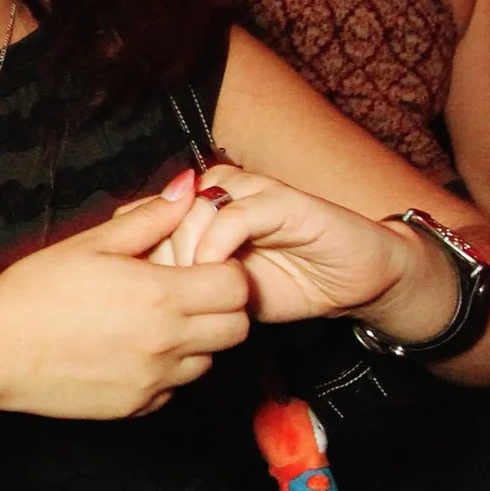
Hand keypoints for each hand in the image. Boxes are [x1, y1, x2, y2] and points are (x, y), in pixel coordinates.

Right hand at [0, 176, 250, 421]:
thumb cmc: (36, 291)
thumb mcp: (92, 243)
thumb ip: (149, 218)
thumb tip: (188, 187)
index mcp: (161, 296)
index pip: (237, 286)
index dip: (226, 270)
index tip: (200, 263)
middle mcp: (167, 343)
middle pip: (237, 328)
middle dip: (222, 307)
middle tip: (187, 291)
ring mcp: (154, 381)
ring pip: (209, 361)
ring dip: (197, 340)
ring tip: (156, 321)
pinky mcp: (137, 407)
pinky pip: (175, 387)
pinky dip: (167, 370)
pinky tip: (133, 349)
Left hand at [158, 164, 460, 334]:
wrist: (357, 280)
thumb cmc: (292, 284)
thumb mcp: (226, 293)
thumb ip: (188, 284)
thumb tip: (137, 298)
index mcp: (204, 209)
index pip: (147, 217)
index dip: (135, 254)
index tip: (132, 295)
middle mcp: (222, 191)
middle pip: (163, 212)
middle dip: (157, 258)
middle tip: (163, 296)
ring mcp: (252, 192)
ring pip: (194, 207)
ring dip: (186, 251)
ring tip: (190, 289)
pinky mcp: (282, 200)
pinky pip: (233, 214)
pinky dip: (217, 245)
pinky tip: (217, 273)